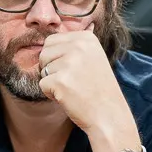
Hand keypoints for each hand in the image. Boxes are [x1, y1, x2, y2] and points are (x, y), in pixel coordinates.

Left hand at [38, 27, 138, 150]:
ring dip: (52, 82)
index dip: (57, 58)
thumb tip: (53, 37)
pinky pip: (42, 84)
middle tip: (70, 81)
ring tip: (72, 89)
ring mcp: (69, 63)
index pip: (52, 40)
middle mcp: (78, 46)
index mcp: (86, 38)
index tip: (75, 70)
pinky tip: (69, 97)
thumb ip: (75, 46)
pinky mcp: (60, 81)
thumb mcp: (94, 58)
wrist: (109, 115)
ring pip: (42, 69)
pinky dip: (52, 94)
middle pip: (44, 52)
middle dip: (50, 68)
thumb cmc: (99, 90)